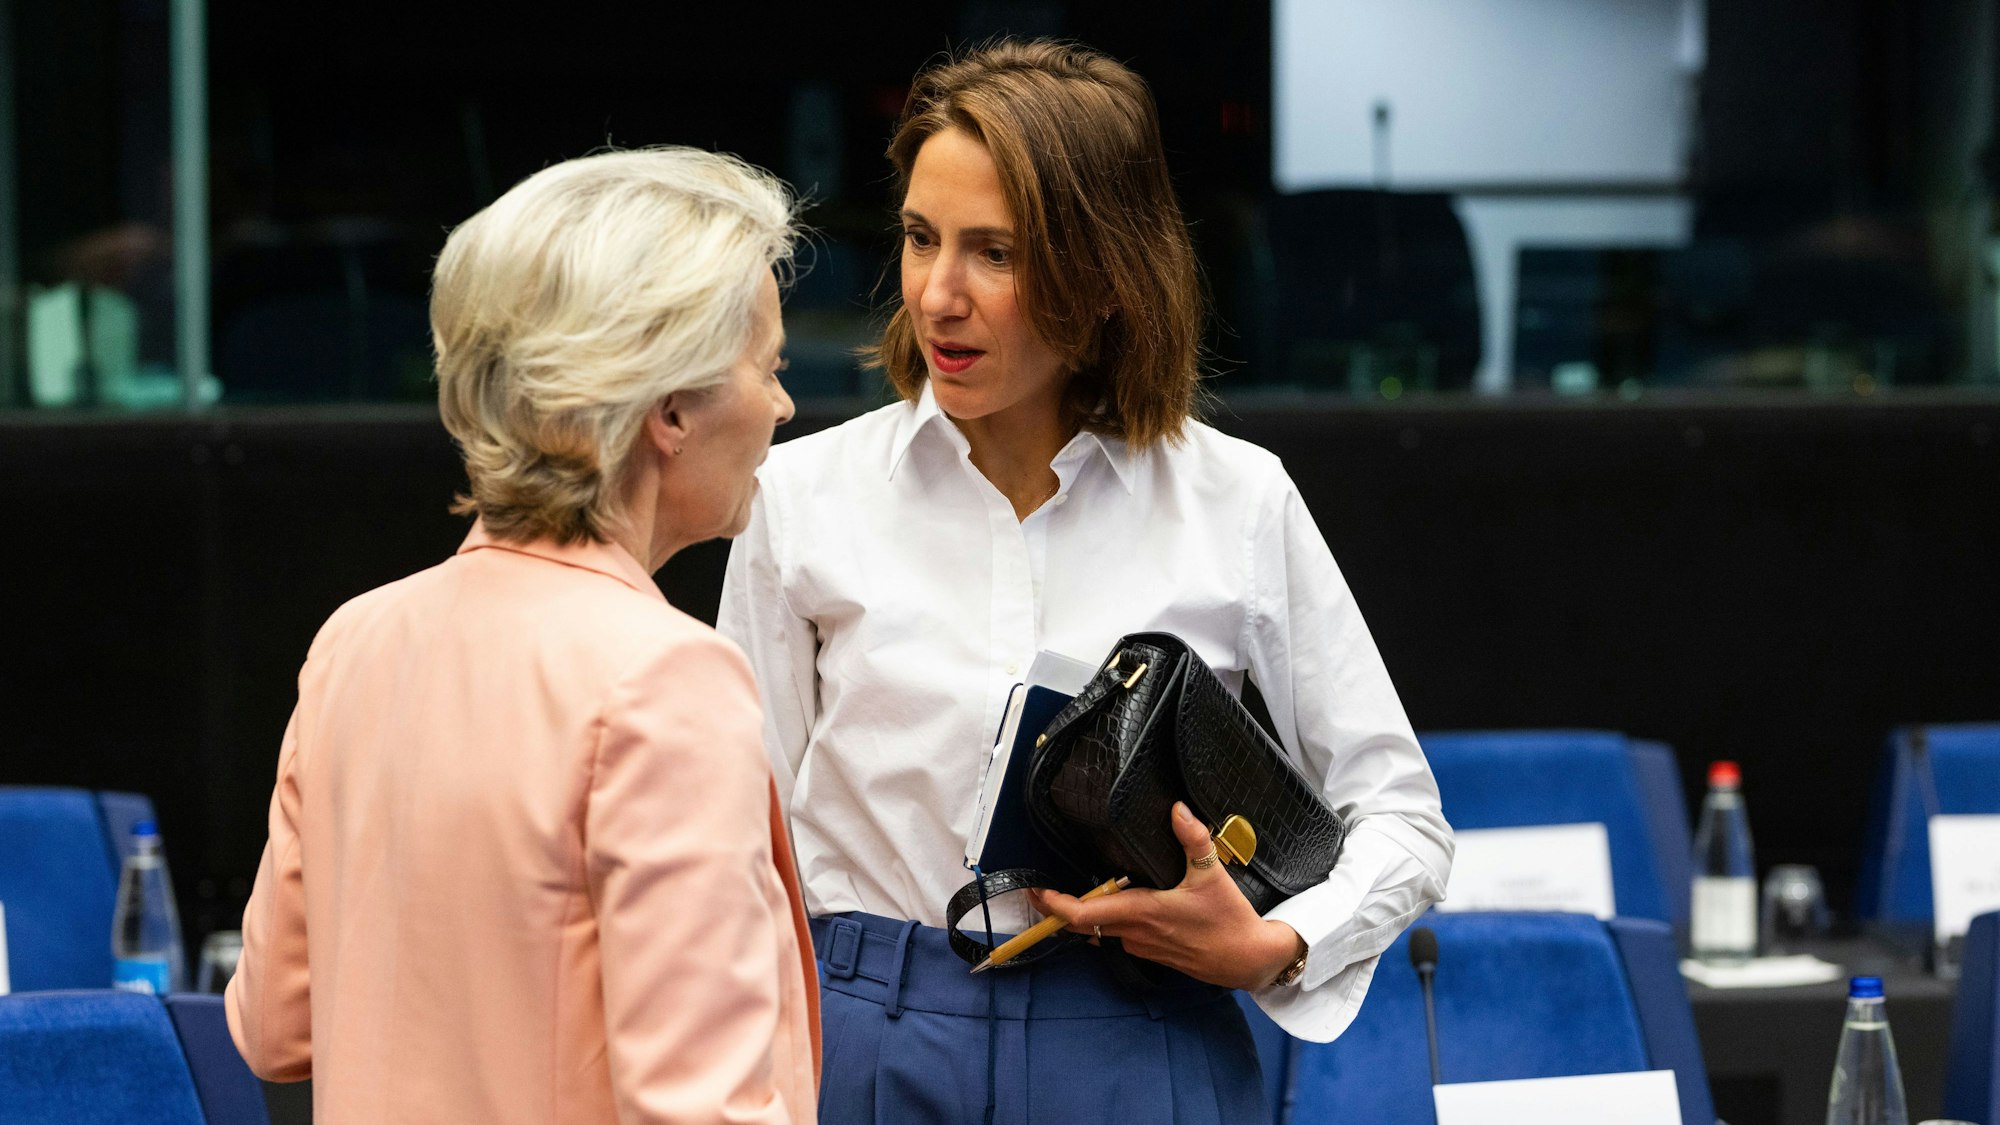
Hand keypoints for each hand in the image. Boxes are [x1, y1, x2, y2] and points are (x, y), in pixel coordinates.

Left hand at [1026, 801, 1303, 990]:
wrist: (1248, 960)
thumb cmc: (1229, 920)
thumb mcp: (1213, 874)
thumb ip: (1194, 839)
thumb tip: (1177, 808)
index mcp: (1143, 913)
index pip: (1084, 914)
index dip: (1055, 905)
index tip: (1037, 890)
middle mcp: (1135, 934)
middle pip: (1081, 926)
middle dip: (1056, 910)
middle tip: (1038, 889)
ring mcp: (1141, 947)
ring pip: (1098, 932)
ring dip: (1080, 916)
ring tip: (1066, 893)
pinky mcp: (1151, 953)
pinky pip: (1116, 937)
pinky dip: (1104, 922)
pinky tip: (1109, 905)